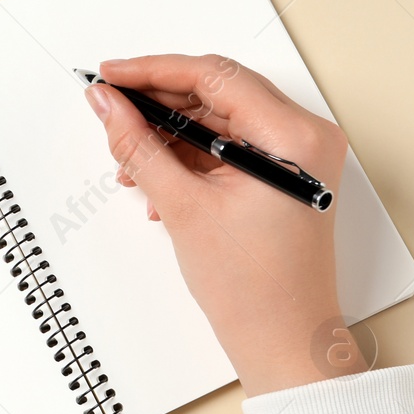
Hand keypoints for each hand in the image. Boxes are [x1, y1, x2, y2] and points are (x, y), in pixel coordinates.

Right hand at [84, 55, 363, 395]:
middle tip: (111, 108)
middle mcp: (305, 138)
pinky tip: (156, 180)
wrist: (282, 342)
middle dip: (158, 102)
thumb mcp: (182, 206)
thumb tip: (108, 105)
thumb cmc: (255, 288)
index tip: (112, 76)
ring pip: (218, 120)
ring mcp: (297, 157)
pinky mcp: (283, 175)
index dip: (153, 71)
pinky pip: (227, 146)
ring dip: (169, 134)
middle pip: (217, 93)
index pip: (214, 77)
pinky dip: (188, 156)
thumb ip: (138, 146)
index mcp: (294, 137)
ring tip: (129, 160)